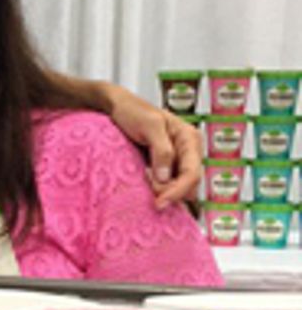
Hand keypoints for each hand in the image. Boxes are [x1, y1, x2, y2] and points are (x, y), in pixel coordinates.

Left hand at [106, 87, 201, 207]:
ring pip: (179, 186)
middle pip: (189, 183)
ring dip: (165, 192)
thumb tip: (166, 178)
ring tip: (146, 187)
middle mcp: (187, 150)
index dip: (178, 190)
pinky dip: (159, 190)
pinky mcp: (164, 166)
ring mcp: (177, 159)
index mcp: (189, 138)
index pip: (192, 173)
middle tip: (150, 195)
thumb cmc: (133, 111)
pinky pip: (168, 184)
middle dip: (171, 193)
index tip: (159, 201)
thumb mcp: (149, 125)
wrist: (117, 107)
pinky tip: (146, 188)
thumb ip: (161, 150)